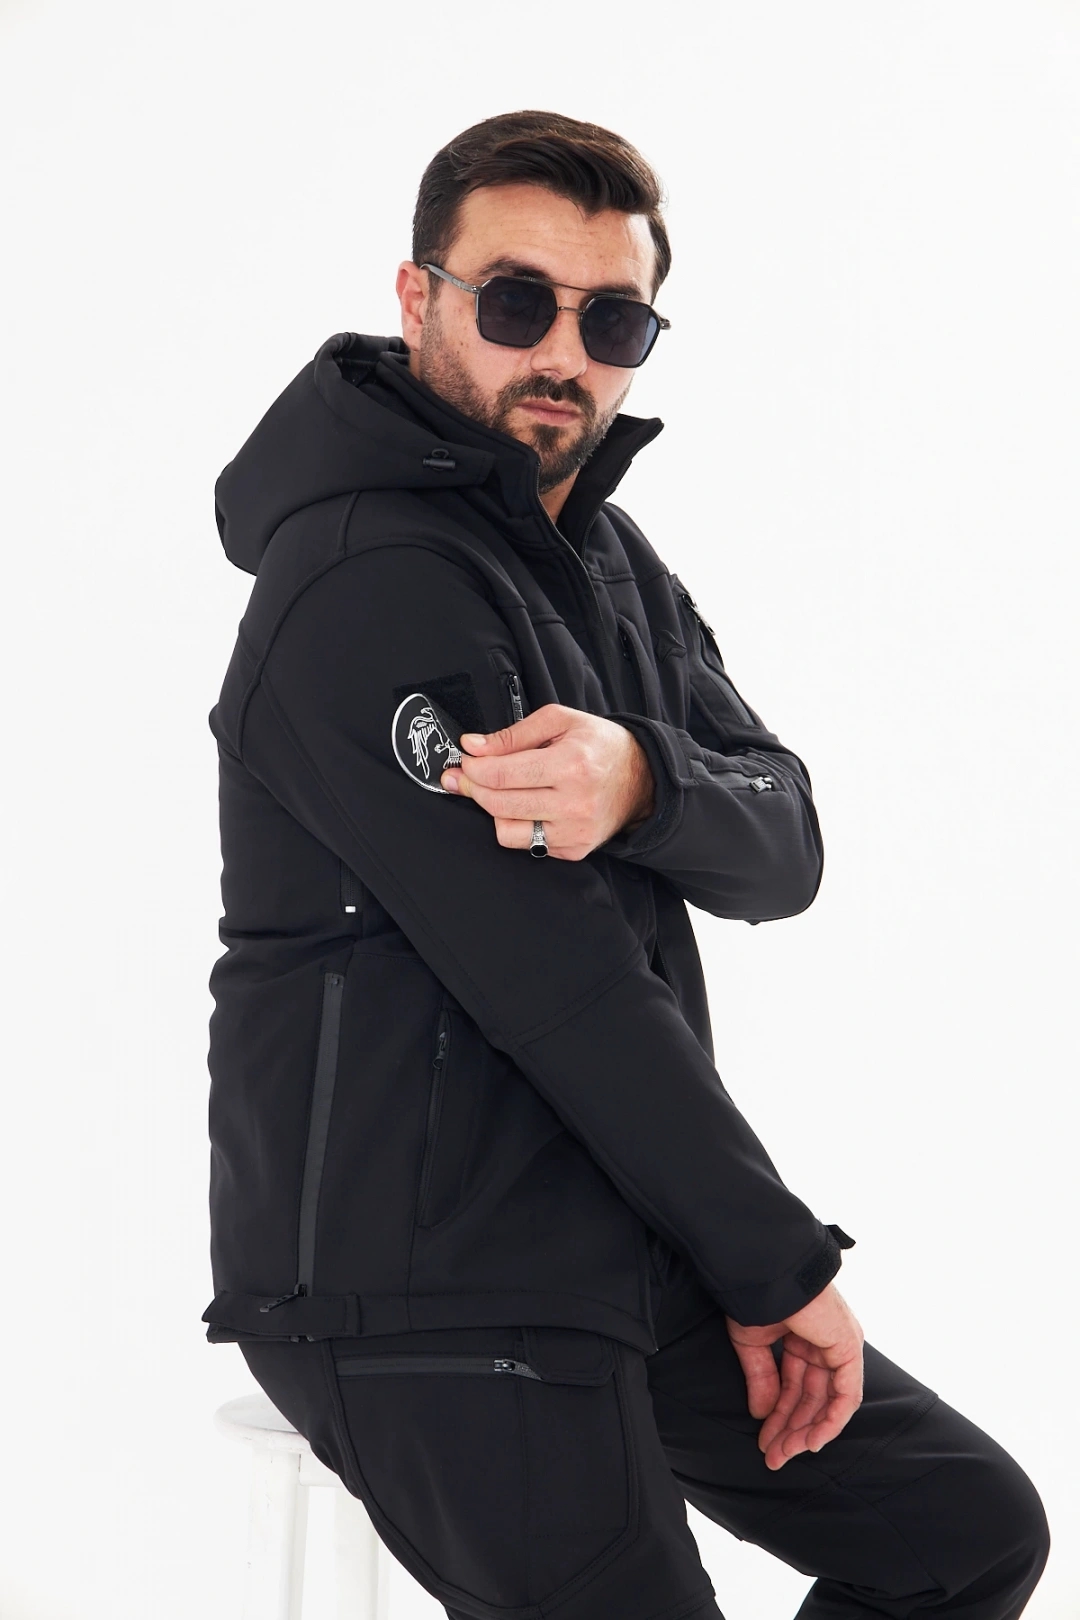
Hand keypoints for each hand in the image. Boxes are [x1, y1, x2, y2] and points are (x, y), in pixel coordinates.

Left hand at [439, 704, 654, 859]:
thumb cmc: (600, 745)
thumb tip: (473, 746)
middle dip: (473, 788)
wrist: (642, 780)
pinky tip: (525, 807)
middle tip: (466, 776)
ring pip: (506, 831)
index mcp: (571, 765)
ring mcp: (574, 832)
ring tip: (499, 792)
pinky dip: (517, 825)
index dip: (473, 768)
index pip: (501, 774)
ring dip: (494, 810)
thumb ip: (513, 734)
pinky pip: (526, 844)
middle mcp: (574, 803)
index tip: (464, 761)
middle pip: (498, 803)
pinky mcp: (574, 850)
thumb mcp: (561, 721)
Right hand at [725, 1282, 864, 1470]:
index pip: (798, 1387)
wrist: (764, 1273)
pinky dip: (830, 1421)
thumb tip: (761, 1414)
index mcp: (807, 1338)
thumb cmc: (757, 1296)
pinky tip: (810, 1441)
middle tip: (772, 1455)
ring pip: (829, 1403)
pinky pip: (846, 1396)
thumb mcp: (753, 1343)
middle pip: (813, 1399)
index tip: (764, 1441)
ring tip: (782, 1452)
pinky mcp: (848, 1349)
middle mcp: (827, 1344)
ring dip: (806, 1431)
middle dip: (790, 1430)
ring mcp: (840, 1346)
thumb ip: (762, 1378)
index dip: (780, 1416)